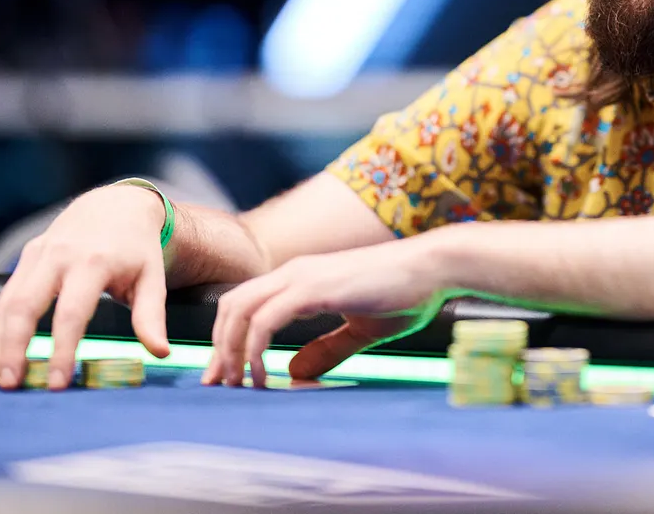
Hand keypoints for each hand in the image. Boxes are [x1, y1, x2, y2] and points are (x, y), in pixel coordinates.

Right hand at [0, 185, 170, 390]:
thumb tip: (161, 353)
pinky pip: (4, 296)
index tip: (57, 384)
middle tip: (10, 386)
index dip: (62, 350)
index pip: (71, 312)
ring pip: (7, 302)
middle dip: (14, 348)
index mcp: (94, 262)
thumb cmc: (137, 248)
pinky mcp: (27, 256)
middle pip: (25, 305)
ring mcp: (39, 253)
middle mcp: (60, 255)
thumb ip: (151, 315)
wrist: (118, 204)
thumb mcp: (152, 277)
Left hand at [202, 238, 445, 387]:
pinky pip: (265, 320)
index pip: (246, 304)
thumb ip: (327, 349)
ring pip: (240, 311)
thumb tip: (293, 372)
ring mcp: (302, 277)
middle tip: (219, 385)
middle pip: (231, 306)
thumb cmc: (406, 295)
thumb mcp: (360, 330)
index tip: (226, 375)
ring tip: (237, 385)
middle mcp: (293, 273)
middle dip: (219, 347)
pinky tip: (263, 376)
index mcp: (302, 278)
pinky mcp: (314, 288)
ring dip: (230, 350)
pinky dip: (255, 349)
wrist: (434, 268)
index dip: (228, 339)